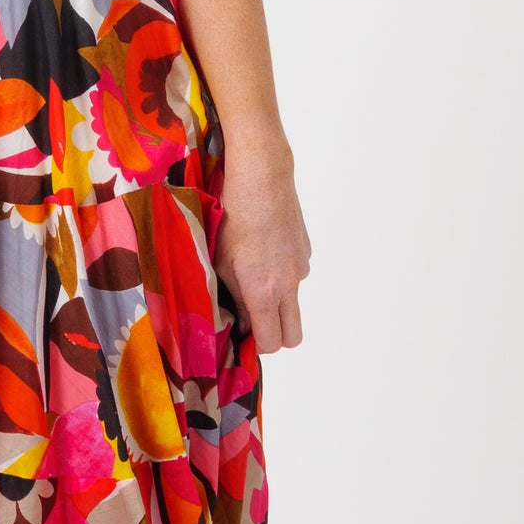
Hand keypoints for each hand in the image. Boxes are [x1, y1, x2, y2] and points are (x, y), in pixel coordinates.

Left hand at [214, 148, 310, 354]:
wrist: (262, 177)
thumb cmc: (232, 218)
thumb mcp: (218, 262)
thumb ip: (230, 297)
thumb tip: (236, 319)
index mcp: (264, 292)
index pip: (270, 343)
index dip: (253, 347)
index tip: (238, 337)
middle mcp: (289, 284)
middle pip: (292, 336)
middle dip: (273, 336)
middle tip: (249, 320)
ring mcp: (301, 267)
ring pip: (293, 302)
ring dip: (277, 301)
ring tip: (251, 275)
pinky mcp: (305, 249)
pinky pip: (296, 275)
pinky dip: (282, 275)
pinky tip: (263, 250)